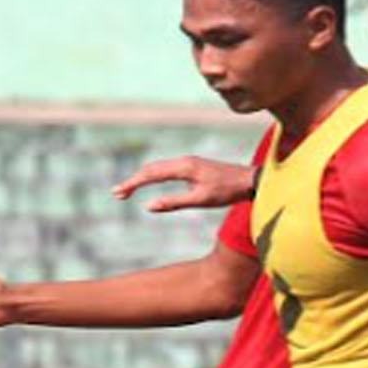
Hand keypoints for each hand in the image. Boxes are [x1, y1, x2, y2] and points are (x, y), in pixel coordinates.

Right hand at [111, 156, 255, 213]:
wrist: (249, 181)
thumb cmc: (227, 191)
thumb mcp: (200, 200)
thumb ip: (174, 203)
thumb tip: (148, 207)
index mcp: (184, 167)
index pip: (151, 174)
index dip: (133, 183)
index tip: (118, 193)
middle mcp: (184, 161)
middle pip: (151, 168)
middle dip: (133, 181)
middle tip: (117, 194)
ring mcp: (188, 163)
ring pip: (159, 168)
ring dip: (142, 178)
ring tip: (128, 190)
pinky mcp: (193, 167)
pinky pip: (167, 169)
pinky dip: (154, 176)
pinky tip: (150, 183)